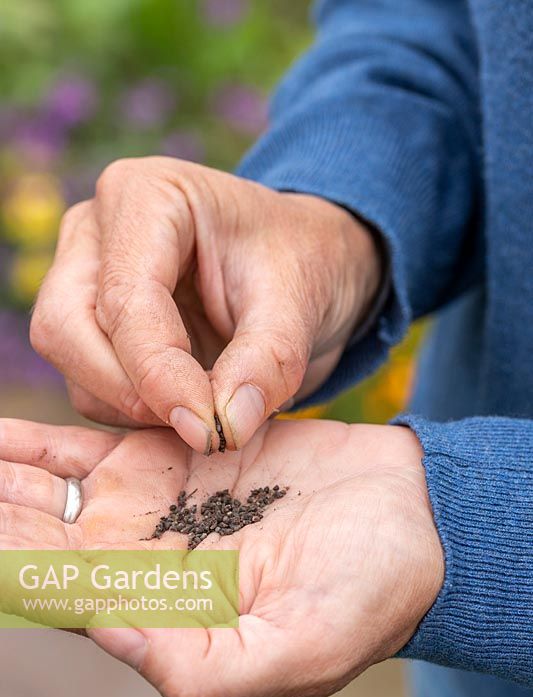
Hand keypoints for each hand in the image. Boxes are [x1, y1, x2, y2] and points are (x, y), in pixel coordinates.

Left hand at [0, 417, 442, 696]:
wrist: (409, 518)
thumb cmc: (369, 594)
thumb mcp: (301, 650)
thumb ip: (206, 666)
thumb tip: (106, 635)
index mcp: (163, 617)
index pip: (55, 597)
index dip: (3, 566)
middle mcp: (144, 564)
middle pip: (37, 541)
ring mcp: (155, 507)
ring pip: (52, 494)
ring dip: (2, 481)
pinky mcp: (176, 456)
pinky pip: (94, 447)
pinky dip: (42, 442)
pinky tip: (0, 436)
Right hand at [30, 158, 380, 451]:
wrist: (302, 265)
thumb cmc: (300, 262)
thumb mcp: (298, 302)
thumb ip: (267, 362)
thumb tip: (225, 428)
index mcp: (144, 196)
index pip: (124, 299)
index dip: (159, 375)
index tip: (209, 430)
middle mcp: (96, 230)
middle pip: (65, 330)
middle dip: (130, 391)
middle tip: (203, 425)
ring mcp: (84, 276)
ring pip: (71, 365)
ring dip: (134, 406)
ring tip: (210, 407)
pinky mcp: (90, 323)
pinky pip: (89, 385)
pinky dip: (135, 410)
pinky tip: (192, 402)